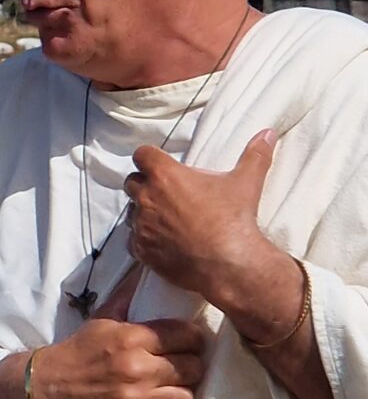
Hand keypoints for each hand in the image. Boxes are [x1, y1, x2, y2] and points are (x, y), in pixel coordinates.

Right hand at [31, 309, 209, 398]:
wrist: (44, 389)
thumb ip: (127, 298)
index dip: (193, 339)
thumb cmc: (76, 352)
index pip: (187, 336)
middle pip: (193, 368)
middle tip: (181, 368)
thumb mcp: (100, 320)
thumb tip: (146, 269)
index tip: (188, 343)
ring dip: (181, 395)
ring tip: (171, 391)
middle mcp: (137, 368)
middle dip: (190, 367)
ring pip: (186, 398)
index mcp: (131, 338)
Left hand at [125, 131, 274, 309]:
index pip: (142, 154)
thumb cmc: (234, 219)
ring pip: (131, 213)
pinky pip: (132, 241)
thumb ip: (255, 155)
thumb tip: (268, 134)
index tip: (160, 165)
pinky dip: (143, 240)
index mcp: (165, 175)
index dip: (150, 158)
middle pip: (132, 182)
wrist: (229, 264)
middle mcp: (147, 197)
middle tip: (166, 194)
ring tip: (166, 220)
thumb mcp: (246, 182)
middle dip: (145, 185)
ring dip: (144, 213)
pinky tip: (161, 242)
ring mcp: (142, 225)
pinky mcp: (142, 250)